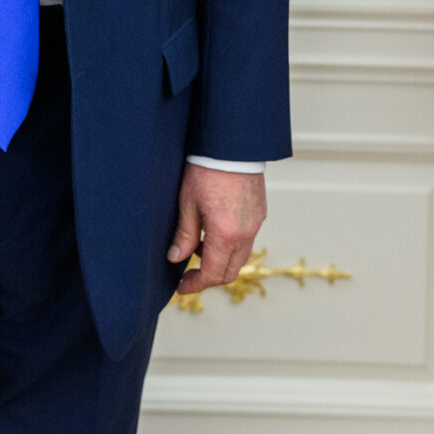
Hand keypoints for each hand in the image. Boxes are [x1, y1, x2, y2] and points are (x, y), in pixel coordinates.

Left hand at [169, 164, 266, 294]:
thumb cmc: (206, 169)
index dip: (195, 285)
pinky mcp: (259, 214)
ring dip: (220, 262)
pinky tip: (212, 233)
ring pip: (240, 258)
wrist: (231, 145)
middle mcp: (245, 234)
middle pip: (229, 272)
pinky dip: (230, 247)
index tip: (181, 287)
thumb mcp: (187, 203)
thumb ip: (184, 235)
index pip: (212, 274)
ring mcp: (255, 225)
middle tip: (188, 275)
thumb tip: (175, 258)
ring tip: (197, 249)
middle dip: (208, 278)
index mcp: (226, 235)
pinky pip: (246, 241)